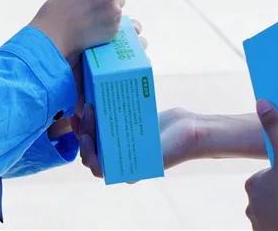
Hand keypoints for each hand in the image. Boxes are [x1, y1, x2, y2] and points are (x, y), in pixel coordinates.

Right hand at [31, 0, 127, 66]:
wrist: (51, 35)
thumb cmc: (56, 13)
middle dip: (110, 4)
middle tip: (92, 11)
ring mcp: (115, 13)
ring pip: (118, 14)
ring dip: (108, 18)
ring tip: (88, 23)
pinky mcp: (114, 30)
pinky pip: (116, 29)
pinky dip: (107, 31)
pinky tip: (91, 32)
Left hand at [74, 105, 199, 178]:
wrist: (192, 130)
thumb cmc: (176, 145)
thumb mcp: (155, 157)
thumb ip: (137, 165)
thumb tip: (117, 175)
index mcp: (125, 171)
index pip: (96, 166)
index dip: (87, 151)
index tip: (86, 133)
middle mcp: (122, 159)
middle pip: (92, 150)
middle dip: (84, 132)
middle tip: (85, 112)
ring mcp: (124, 143)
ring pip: (97, 137)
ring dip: (88, 124)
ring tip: (84, 107)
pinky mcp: (127, 129)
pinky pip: (108, 125)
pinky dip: (99, 116)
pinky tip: (95, 102)